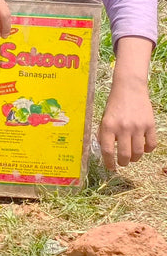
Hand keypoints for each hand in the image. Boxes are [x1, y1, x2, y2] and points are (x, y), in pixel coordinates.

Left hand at [97, 42, 156, 169]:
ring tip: (132, 157)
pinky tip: (144, 148)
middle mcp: (123, 128)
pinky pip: (151, 145)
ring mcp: (138, 127)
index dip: (109, 162)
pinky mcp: (150, 125)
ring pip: (138, 152)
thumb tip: (105, 151)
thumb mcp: (104, 117)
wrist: (129, 88)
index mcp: (108, 126)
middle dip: (122, 162)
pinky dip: (148, 150)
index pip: (107, 150)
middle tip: (122, 163)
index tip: (110, 167)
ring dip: (135, 158)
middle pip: (124, 154)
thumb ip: (104, 133)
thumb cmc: (114, 103)